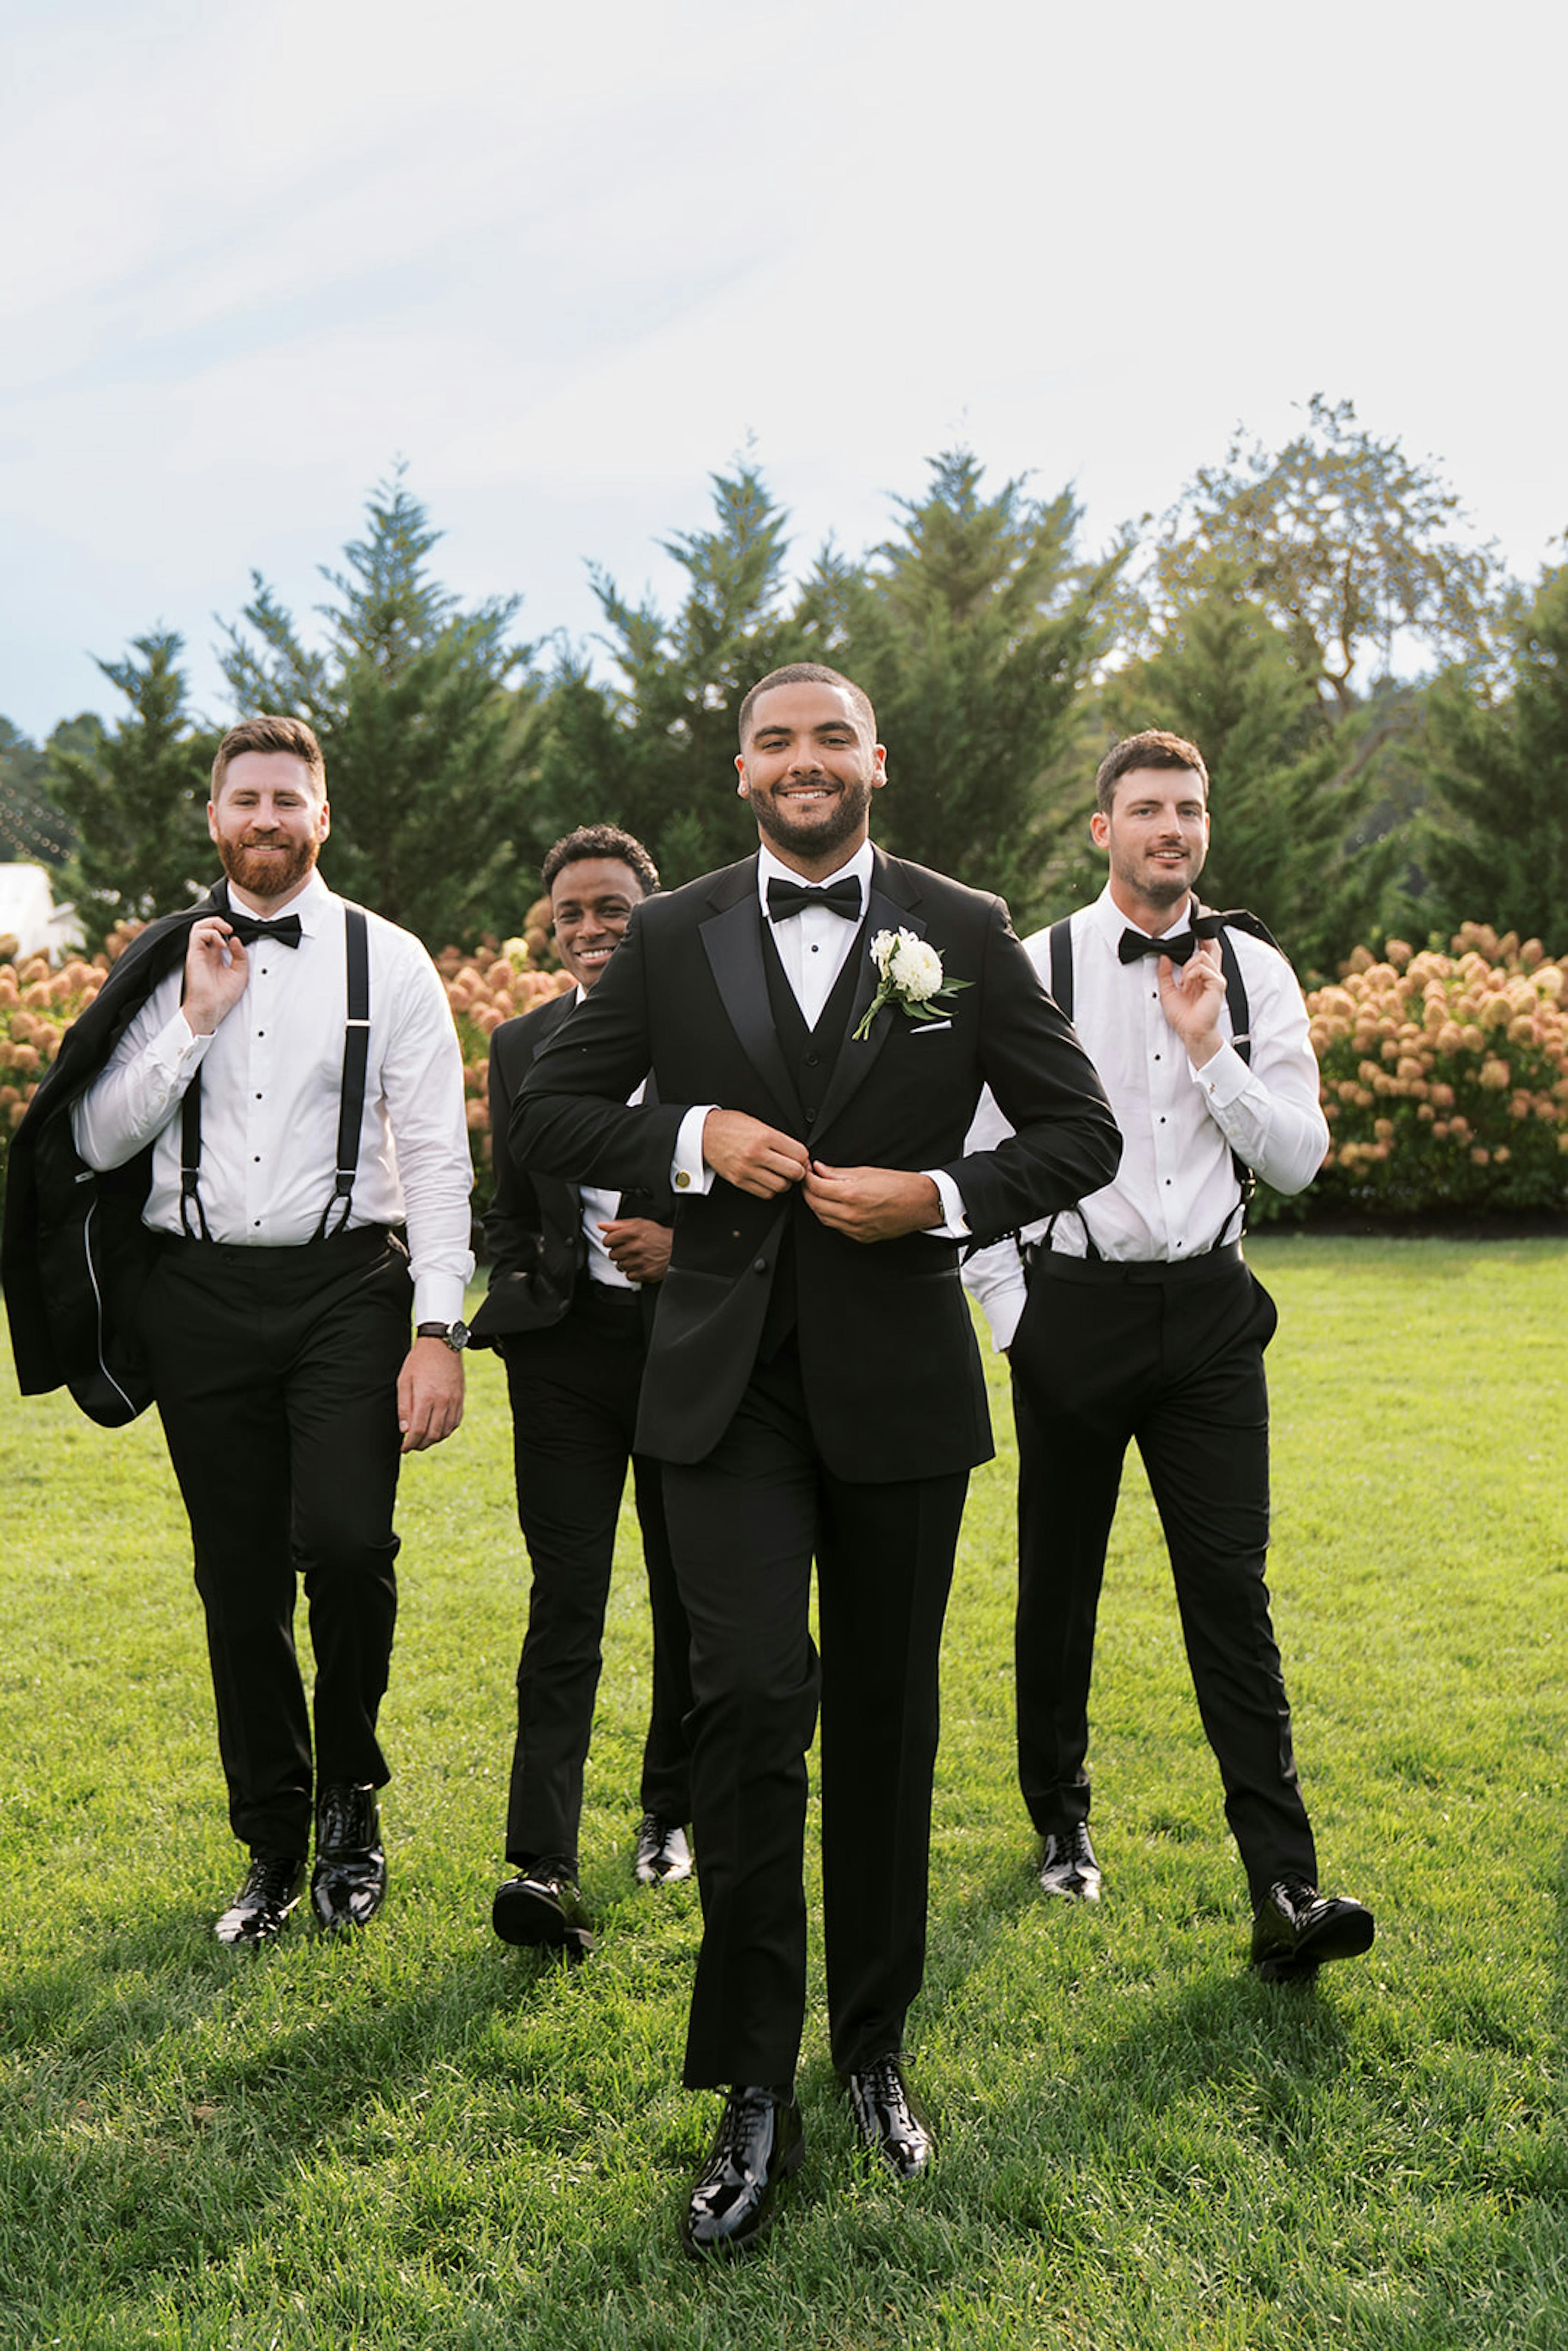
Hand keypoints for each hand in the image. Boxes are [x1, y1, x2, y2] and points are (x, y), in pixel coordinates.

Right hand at [181, 919, 250, 1036]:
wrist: (212, 1008)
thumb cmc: (223, 995)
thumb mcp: (240, 972)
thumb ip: (240, 955)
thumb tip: (235, 938)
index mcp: (215, 956)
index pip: (215, 933)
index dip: (226, 929)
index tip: (237, 936)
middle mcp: (205, 952)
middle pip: (205, 926)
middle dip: (218, 921)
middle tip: (230, 928)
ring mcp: (198, 953)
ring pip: (199, 926)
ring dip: (213, 923)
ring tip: (225, 931)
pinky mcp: (193, 955)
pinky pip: (197, 935)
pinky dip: (211, 934)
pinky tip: (221, 945)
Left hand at [397, 1340, 464, 1451]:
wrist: (442, 1345)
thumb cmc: (419, 1361)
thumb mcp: (404, 1381)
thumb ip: (404, 1407)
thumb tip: (404, 1430)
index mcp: (426, 1397)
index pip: (418, 1430)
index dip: (410, 1444)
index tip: (403, 1448)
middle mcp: (443, 1401)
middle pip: (432, 1435)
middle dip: (420, 1445)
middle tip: (411, 1446)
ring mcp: (454, 1401)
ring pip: (445, 1431)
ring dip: (433, 1440)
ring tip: (422, 1440)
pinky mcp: (460, 1399)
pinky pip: (455, 1423)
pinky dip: (445, 1431)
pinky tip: (436, 1430)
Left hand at [598, 1216, 672, 1282]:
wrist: (677, 1250)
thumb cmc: (659, 1237)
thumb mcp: (641, 1224)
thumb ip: (619, 1225)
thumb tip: (602, 1225)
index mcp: (633, 1233)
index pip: (608, 1240)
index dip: (611, 1241)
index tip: (615, 1242)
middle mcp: (635, 1247)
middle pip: (612, 1254)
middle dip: (619, 1252)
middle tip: (629, 1249)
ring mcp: (640, 1262)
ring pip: (619, 1266)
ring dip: (625, 1262)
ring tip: (636, 1257)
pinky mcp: (644, 1273)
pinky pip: (629, 1276)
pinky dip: (633, 1272)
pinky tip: (640, 1265)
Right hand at [702, 1108, 809, 1197]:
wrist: (703, 1133)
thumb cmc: (730, 1126)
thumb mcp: (757, 1123)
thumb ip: (778, 1139)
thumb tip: (798, 1154)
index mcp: (764, 1136)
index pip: (799, 1154)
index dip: (804, 1157)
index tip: (801, 1158)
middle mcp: (757, 1154)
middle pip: (794, 1172)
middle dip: (798, 1171)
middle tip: (795, 1168)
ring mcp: (747, 1169)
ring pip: (781, 1186)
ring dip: (785, 1182)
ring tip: (781, 1174)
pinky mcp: (739, 1180)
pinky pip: (765, 1193)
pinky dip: (771, 1189)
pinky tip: (768, 1180)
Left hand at [802, 1162, 942, 1242]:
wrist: (921, 1204)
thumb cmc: (899, 1185)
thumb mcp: (866, 1171)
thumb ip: (838, 1173)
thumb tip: (820, 1169)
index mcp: (852, 1195)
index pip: (816, 1187)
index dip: (807, 1177)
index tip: (807, 1170)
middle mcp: (852, 1215)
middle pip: (815, 1204)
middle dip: (808, 1191)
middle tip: (809, 1180)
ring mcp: (855, 1229)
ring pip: (823, 1218)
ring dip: (817, 1205)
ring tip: (820, 1192)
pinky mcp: (861, 1237)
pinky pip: (837, 1227)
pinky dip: (831, 1216)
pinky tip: (834, 1206)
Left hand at [1158, 939, 1226, 1065]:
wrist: (1191, 1032)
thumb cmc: (1183, 1016)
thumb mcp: (1167, 991)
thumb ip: (1165, 974)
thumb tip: (1162, 957)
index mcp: (1202, 976)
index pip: (1206, 952)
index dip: (1202, 939)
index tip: (1193, 930)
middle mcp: (1211, 976)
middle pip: (1213, 948)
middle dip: (1203, 938)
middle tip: (1193, 932)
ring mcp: (1216, 979)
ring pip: (1203, 956)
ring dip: (1188, 966)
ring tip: (1183, 982)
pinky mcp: (1217, 985)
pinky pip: (1204, 968)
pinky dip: (1191, 973)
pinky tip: (1186, 985)